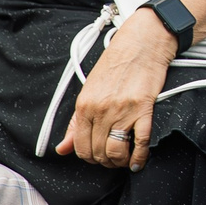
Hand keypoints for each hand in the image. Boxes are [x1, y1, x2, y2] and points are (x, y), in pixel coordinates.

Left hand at [60, 13, 178, 171]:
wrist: (140, 43)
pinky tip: (138, 161)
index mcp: (84, 106)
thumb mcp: (89, 91)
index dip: (89, 157)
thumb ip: (75, 123)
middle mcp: (101, 110)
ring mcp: (122, 111)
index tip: (97, 156)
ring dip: (120, 161)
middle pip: (98, 152)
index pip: (80, 147)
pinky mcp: (144, 109)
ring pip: (116, 151)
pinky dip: (140, 157)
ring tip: (124, 159)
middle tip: (112, 158)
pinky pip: (141, 142)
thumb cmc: (116, 64)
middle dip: (105, 161)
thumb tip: (62, 149)